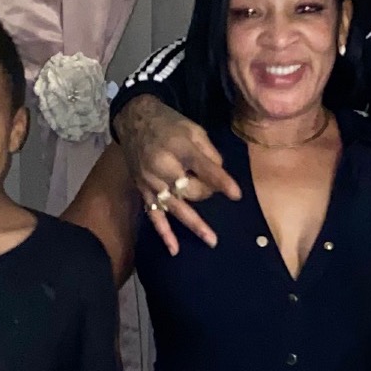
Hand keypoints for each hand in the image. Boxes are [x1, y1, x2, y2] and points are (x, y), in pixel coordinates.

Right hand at [115, 95, 235, 253]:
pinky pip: (154, 215)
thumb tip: (220, 177)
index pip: (204, 168)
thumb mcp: (194, 129)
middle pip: (191, 190)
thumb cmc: (169, 124)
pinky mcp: (143, 190)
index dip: (221, 182)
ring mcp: (151, 181)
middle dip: (207, 193)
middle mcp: (163, 167)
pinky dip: (164, 233)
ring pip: (176, 207)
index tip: (236, 195)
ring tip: (211, 241)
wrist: (134, 120)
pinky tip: (174, 249)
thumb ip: (209, 152)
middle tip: (213, 190)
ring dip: (194, 225)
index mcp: (179, 148)